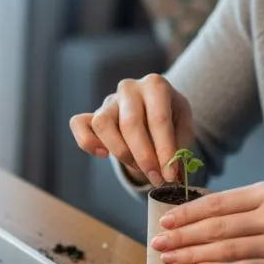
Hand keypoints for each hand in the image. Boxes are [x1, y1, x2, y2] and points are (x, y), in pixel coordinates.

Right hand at [69, 73, 193, 185]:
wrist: (156, 108)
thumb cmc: (170, 118)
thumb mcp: (184, 128)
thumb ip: (179, 148)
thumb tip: (171, 172)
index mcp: (156, 85)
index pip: (158, 120)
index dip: (164, 151)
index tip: (170, 175)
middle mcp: (129, 88)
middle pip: (130, 124)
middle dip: (144, 157)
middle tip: (156, 178)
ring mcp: (109, 100)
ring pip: (103, 125)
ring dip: (120, 152)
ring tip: (136, 165)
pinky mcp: (93, 113)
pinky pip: (79, 124)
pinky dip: (87, 141)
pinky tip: (103, 154)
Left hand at [149, 180, 263, 263]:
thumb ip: (254, 202)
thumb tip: (212, 212)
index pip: (220, 201)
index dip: (188, 211)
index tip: (165, 217)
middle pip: (217, 226)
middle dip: (182, 234)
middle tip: (156, 240)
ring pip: (227, 249)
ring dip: (193, 254)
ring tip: (169, 257)